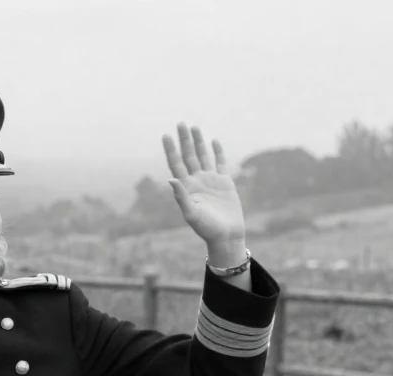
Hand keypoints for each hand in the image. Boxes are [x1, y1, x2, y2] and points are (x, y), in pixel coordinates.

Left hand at [162, 123, 245, 243]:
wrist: (226, 235)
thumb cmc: (207, 228)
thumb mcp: (191, 214)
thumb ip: (181, 196)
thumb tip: (171, 178)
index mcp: (186, 187)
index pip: (176, 163)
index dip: (171, 149)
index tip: (166, 135)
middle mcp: (196, 181)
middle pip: (188, 155)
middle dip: (184, 139)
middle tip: (180, 123)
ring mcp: (210, 180)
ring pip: (203, 156)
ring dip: (198, 142)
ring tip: (194, 126)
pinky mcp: (224, 183)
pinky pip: (220, 163)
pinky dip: (217, 152)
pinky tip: (214, 141)